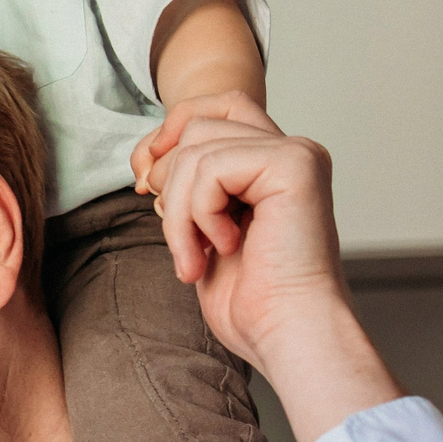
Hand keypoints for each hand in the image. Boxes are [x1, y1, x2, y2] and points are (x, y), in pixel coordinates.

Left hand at [141, 94, 401, 441]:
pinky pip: (211, 167)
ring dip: (179, 213)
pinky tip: (226, 247)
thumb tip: (147, 156)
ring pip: (196, 149)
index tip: (146, 186)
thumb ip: (188, 184)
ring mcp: (296, 154)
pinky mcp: (294, 164)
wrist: (287, 333)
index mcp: (272, 165)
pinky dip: (199, 214)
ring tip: (197, 258)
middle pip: (197, 125)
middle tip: (182, 242)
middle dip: (167, 182)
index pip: (212, 108)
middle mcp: (291, 152)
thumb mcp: (201, 230)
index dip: (169, 136)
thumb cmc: (253, 302)